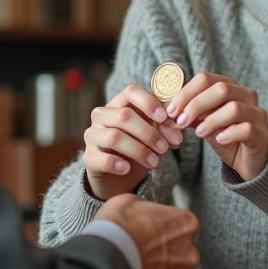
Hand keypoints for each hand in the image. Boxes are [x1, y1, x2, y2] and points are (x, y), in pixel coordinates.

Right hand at [83, 84, 185, 200]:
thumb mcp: (154, 134)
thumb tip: (178, 126)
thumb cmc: (138, 147)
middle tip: (166, 147)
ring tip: (155, 162)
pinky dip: (117, 164)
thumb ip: (165, 127)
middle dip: (149, 133)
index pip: (131, 91)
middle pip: (125, 116)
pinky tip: (127, 169)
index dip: (149, 102)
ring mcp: (93, 136)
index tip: (164, 117)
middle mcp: (102, 115)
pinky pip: (102, 159)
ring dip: (139, 150)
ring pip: (115, 137)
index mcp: (119, 103)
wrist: (119, 177)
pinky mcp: (88, 157)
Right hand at [95, 194, 199, 268]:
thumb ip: (147, 208)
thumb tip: (143, 213)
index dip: (164, 228)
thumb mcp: (130, 201)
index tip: (151, 231)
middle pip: (181, 252)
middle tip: (142, 252)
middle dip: (164, 253)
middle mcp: (189, 252)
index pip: (182, 224)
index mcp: (185, 224)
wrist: (104, 259)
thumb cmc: (116, 228)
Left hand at [165, 73, 267, 181]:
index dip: (186, 93)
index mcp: (230, 87)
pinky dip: (229, 133)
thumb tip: (167, 108)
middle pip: (221, 89)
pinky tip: (219, 140)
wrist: (248, 160)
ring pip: (234, 108)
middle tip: (181, 122)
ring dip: (211, 120)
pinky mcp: (262, 134)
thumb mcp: (203, 122)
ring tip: (199, 133)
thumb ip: (189, 113)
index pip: (206, 79)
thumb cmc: (225, 137)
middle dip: (196, 104)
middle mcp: (246, 95)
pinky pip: (246, 128)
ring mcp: (257, 114)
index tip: (170, 111)